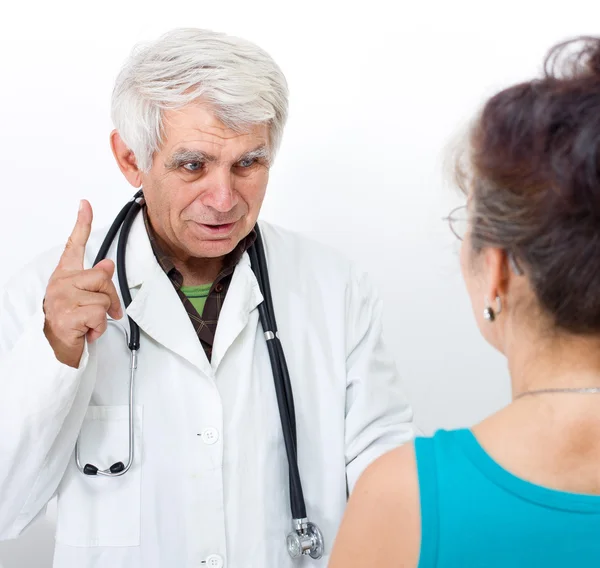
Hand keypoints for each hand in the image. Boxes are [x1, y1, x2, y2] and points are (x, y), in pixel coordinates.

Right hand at [43, 200, 122, 367]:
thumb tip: (107, 264)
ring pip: (103, 298)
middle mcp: (61, 283)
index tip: (85, 204)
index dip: (82, 223)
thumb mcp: (86, 298)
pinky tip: (87, 331)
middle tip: (104, 312)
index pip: (74, 245)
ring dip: (104, 315)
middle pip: (102, 277)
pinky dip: (100, 327)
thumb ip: (96, 280)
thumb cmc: (72, 321)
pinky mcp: (66, 316)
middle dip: (110, 297)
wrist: (57, 349)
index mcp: (66, 275)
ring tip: (90, 323)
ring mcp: (61, 299)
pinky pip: (99, 314)